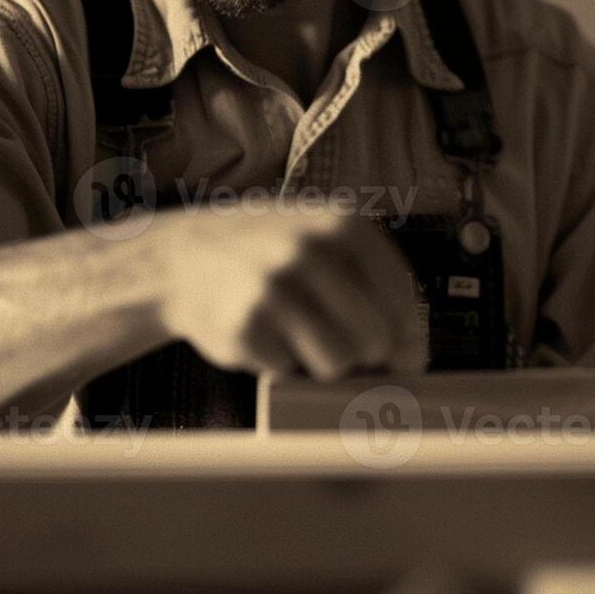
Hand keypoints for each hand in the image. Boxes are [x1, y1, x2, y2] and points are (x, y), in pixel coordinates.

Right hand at [159, 207, 424, 381]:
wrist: (181, 257)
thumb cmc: (268, 253)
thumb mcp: (322, 238)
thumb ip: (373, 283)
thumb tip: (413, 357)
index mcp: (341, 224)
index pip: (403, 297)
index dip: (408, 335)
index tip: (405, 354)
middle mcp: (310, 252)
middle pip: (375, 338)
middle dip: (366, 353)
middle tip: (345, 344)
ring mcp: (275, 289)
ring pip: (337, 362)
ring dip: (325, 362)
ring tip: (301, 335)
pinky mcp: (245, 328)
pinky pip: (290, 369)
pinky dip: (281, 361)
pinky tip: (264, 333)